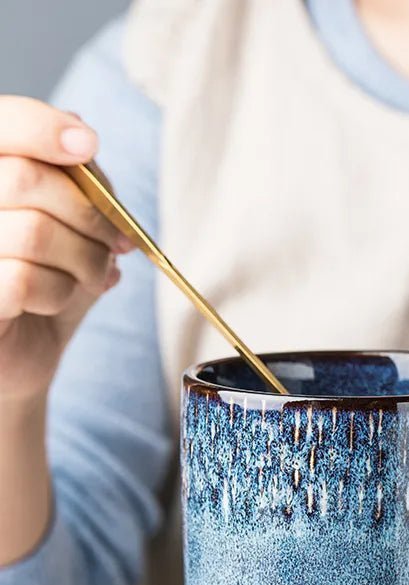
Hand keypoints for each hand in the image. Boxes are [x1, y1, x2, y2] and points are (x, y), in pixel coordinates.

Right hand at [0, 97, 130, 403]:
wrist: (23, 356)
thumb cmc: (43, 285)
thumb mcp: (71, 226)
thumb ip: (74, 181)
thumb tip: (80, 136)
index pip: (1, 123)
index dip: (43, 126)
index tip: (89, 146)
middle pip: (27, 179)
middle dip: (90, 214)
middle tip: (117, 243)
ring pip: (33, 232)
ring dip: (85, 259)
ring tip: (94, 275)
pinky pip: (22, 281)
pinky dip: (60, 292)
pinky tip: (58, 300)